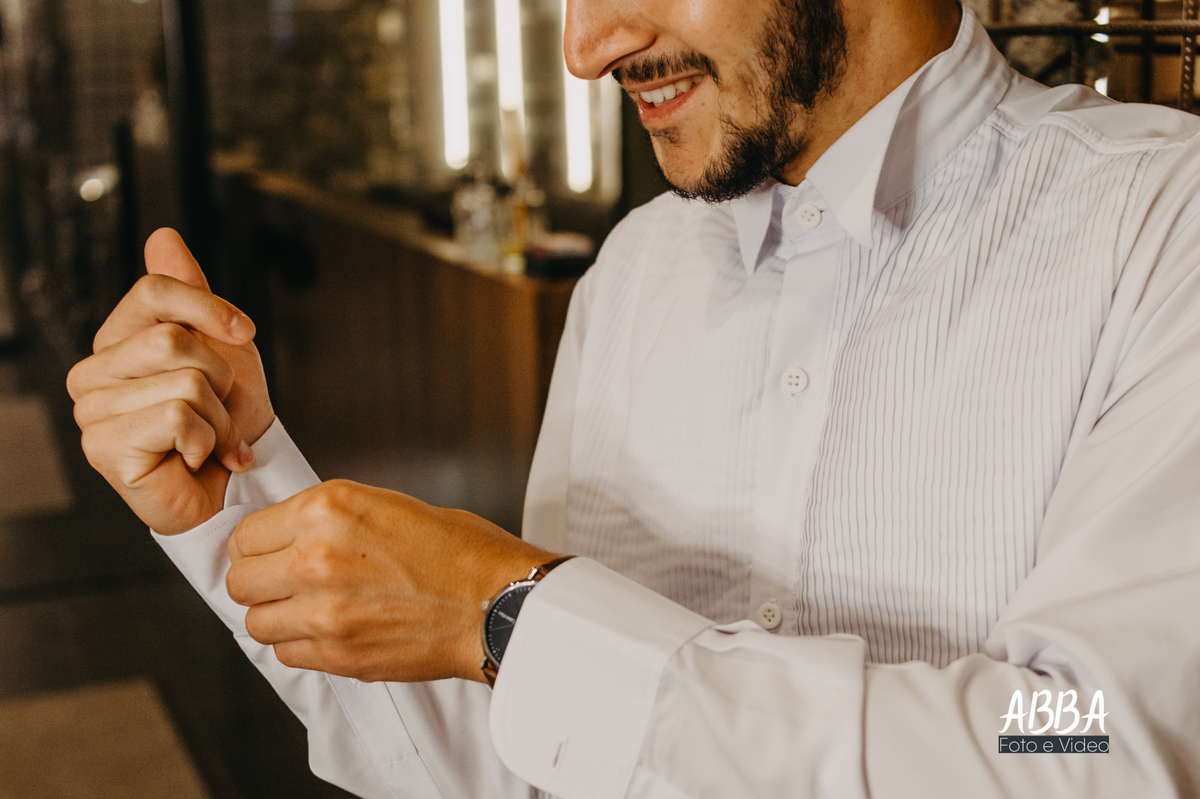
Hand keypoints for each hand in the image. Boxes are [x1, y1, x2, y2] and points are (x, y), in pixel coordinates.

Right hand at [67, 229, 274, 533]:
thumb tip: (163, 236)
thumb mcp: (222, 347)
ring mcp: (92, 413)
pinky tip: (198, 458)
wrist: (236, 486)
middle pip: (174, 339)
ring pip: (185, 382)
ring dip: (219, 417)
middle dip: (221, 378)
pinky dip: (207, 440)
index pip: (155, 290)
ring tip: (210, 438)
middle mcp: (91, 373)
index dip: (211, 308)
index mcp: (115, 341)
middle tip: (219, 410)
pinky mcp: (105, 449)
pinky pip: (179, 417)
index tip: (245, 332)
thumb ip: (190, 293)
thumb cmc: (226, 420)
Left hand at [225, 479, 557, 682]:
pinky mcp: (337, 655)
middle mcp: (315, 558)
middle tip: (287, 580)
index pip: (245, 534)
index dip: (258, 543)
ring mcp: (323, 612)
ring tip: (313, 607)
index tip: (270, 551)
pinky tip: (334, 630)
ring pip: (256, 622)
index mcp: (328, 510)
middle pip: (240, 580)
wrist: (498, 604)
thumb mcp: (388, 505)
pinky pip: (286, 654)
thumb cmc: (459, 552)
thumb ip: (329, 520)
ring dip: (278, 616)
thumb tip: (286, 536)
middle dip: (261, 580)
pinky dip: (302, 645)